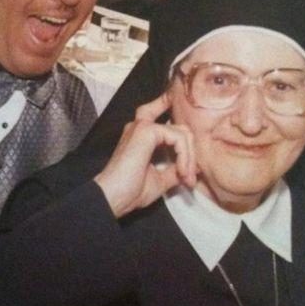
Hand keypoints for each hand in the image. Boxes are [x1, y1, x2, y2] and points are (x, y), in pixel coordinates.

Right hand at [94, 94, 196, 217]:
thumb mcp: (159, 179)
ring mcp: (143, 126)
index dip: (173, 107)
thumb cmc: (130, 191)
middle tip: (190, 177)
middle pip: (179, 125)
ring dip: (189, 158)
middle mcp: (141, 126)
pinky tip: (181, 172)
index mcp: (141, 135)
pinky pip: (178, 137)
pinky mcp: (146, 130)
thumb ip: (174, 169)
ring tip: (186, 178)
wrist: (112, 198)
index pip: (161, 112)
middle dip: (190, 150)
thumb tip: (193, 167)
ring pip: (182, 132)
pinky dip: (184, 156)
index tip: (188, 116)